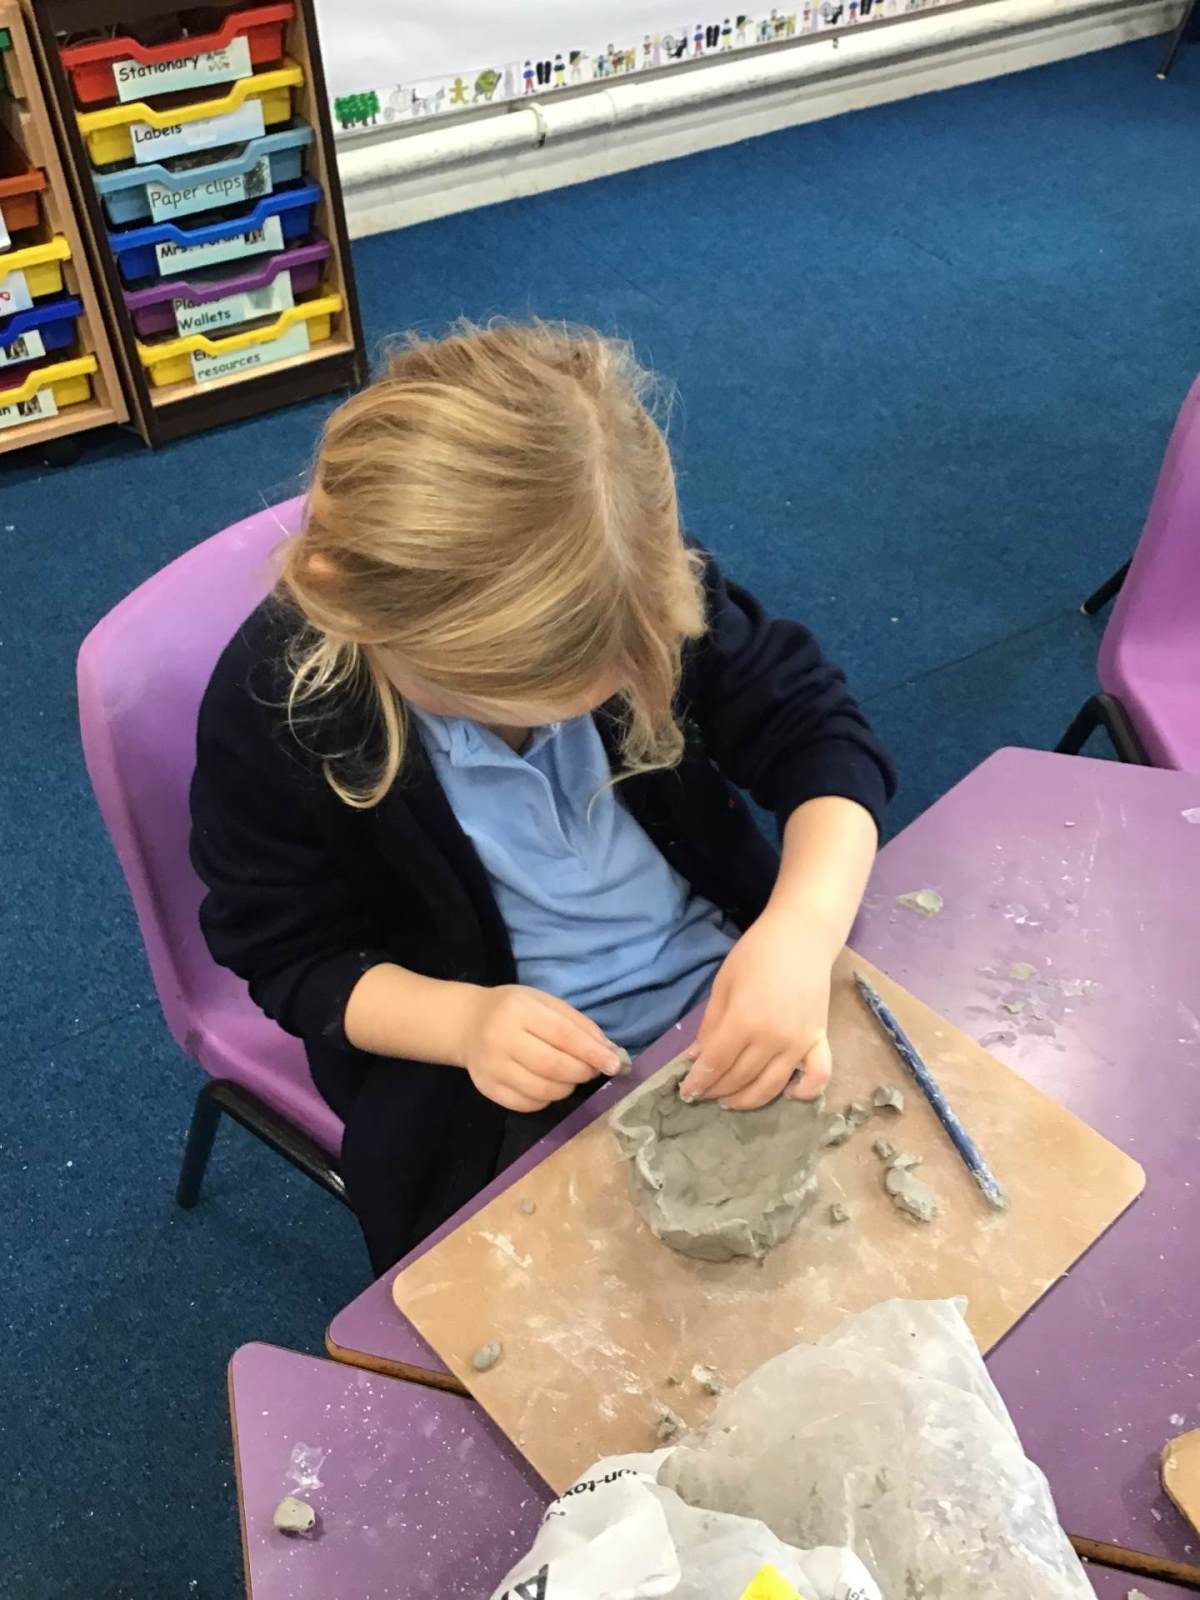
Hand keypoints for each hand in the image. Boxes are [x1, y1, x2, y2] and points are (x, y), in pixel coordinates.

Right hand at [458, 985, 623, 1111]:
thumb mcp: (545, 1003)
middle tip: (592, 1070)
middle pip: (554, 1066)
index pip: (564, 1036)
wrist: (467, 1023)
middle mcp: (502, 1039)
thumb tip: (609, 1053)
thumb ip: (578, 1025)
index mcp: (520, 1010)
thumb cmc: (514, 1010)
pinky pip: (527, 1105)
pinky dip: (547, 1099)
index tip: (615, 1065)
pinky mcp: (487, 1089)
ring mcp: (492, 1067)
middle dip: (582, 1072)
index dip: (592, 1053)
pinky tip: (548, 1085)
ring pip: (542, 1090)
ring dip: (567, 1088)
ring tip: (570, 1077)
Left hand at [678, 910, 835, 1110]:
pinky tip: (789, 1095)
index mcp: (743, 1020)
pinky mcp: (819, 1039)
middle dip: (716, 1090)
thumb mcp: (723, 984)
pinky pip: (818, 1076)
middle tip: (703, 1094)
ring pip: (771, 1086)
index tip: (686, 1091)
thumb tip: (696, 1057)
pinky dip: (805, 1092)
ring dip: (747, 1100)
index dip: (698, 1081)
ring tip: (729, 1101)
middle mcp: (772, 1038)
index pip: (715, 1063)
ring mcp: (799, 1042)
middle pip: (739, 1077)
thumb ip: (710, 1024)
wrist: (801, 936)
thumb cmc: (756, 954)